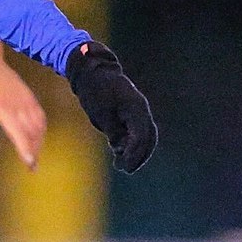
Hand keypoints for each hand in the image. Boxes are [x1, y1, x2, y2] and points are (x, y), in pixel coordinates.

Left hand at [0, 55, 46, 167]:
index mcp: (4, 109)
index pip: (19, 133)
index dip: (26, 149)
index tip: (30, 162)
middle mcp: (18, 105)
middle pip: (32, 132)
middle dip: (34, 150)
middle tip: (33, 167)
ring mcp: (26, 100)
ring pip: (39, 125)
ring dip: (39, 141)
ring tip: (35, 155)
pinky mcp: (29, 96)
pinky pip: (40, 115)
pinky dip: (41, 128)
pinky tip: (38, 137)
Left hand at [64, 41, 156, 173]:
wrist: (92, 72)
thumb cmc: (95, 90)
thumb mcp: (101, 113)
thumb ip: (114, 131)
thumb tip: (121, 148)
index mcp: (136, 107)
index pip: (141, 136)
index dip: (135, 154)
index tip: (124, 167)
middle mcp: (141, 110)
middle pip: (149, 138)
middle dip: (139, 156)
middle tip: (125, 169)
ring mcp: (138, 111)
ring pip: (145, 136)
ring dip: (137, 152)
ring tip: (122, 165)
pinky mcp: (131, 114)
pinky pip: (137, 132)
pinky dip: (132, 144)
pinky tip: (119, 154)